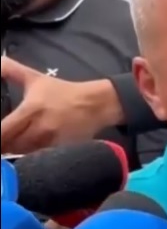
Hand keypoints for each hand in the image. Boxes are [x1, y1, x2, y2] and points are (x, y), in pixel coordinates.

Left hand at [1, 57, 122, 153]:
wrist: (95, 104)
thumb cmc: (63, 91)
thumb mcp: (35, 78)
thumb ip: (10, 70)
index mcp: (31, 109)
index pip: (4, 131)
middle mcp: (40, 128)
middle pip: (11, 146)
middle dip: (2, 145)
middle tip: (1, 141)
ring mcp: (52, 142)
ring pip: (24, 154)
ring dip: (14, 151)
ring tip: (10, 146)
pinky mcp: (61, 151)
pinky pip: (40, 159)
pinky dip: (30, 157)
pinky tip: (27, 150)